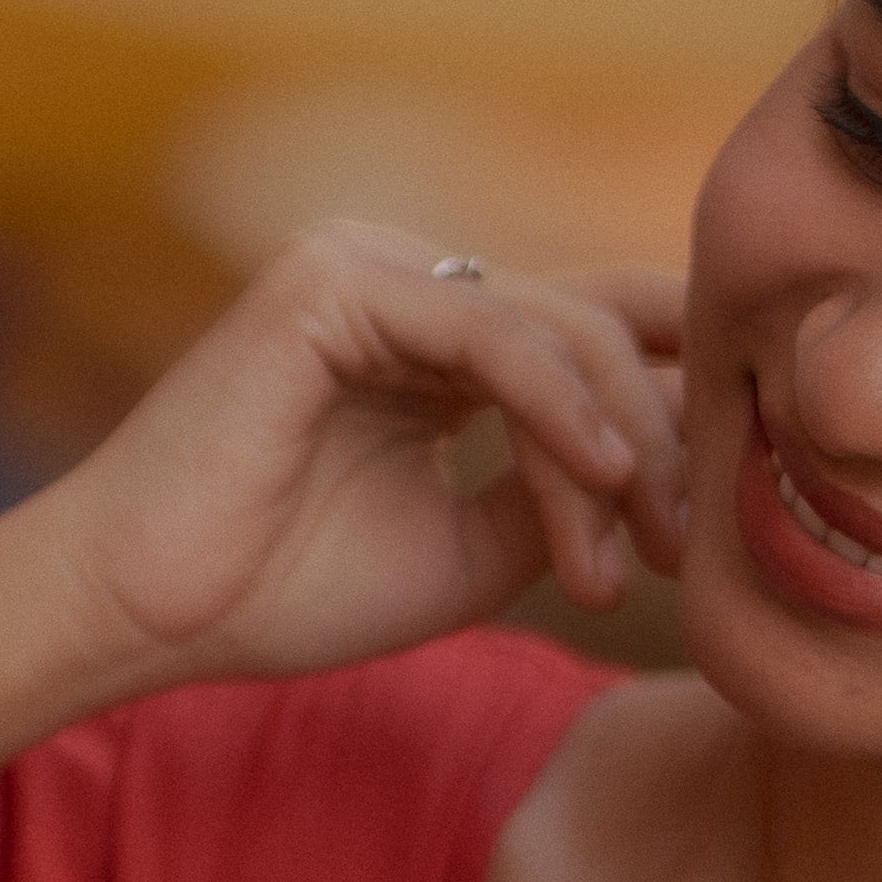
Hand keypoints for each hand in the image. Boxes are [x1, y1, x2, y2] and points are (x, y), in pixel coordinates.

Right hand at [54, 224, 687, 682]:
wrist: (149, 616)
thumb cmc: (282, 590)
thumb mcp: (467, 550)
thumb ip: (555, 495)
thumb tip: (659, 484)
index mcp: (433, 332)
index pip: (590, 323)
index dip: (677, 394)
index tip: (732, 507)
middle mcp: (404, 276)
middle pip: (595, 321)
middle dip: (662, 442)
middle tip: (690, 554)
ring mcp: (367, 264)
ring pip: (558, 327)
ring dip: (618, 448)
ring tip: (640, 555)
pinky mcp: (332, 282)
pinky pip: (493, 333)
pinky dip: (560, 411)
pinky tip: (601, 480)